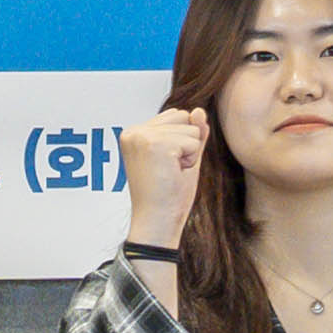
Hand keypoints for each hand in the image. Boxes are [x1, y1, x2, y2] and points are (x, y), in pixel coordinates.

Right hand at [119, 109, 206, 248]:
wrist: (157, 222)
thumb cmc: (168, 196)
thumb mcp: (183, 158)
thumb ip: (191, 134)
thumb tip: (199, 110)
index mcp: (134, 133)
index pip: (176, 116)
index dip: (181, 143)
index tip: (164, 167)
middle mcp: (134, 131)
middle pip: (184, 117)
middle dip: (186, 145)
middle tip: (169, 171)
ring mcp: (143, 136)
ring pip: (191, 129)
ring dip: (189, 154)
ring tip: (170, 174)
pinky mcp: (156, 144)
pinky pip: (194, 141)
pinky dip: (190, 161)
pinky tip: (173, 175)